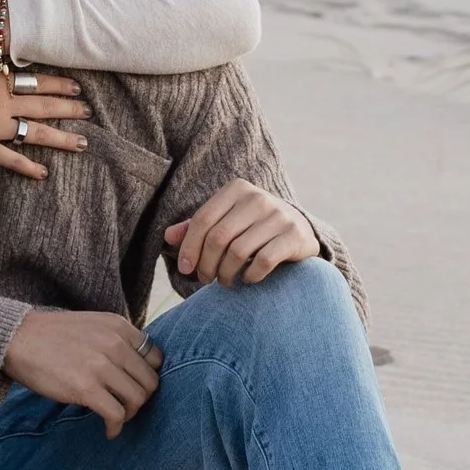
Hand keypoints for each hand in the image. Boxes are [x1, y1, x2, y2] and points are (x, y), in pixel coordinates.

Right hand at [0, 63, 88, 176]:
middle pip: (43, 107)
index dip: (59, 86)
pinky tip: (44, 173)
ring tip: (81, 143)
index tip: (77, 88)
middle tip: (88, 112)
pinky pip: (11, 159)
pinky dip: (28, 167)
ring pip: (35, 133)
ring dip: (60, 139)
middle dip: (68, 109)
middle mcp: (2, 104)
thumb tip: (5, 60)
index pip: (37, 83)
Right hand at [3, 308, 160, 436]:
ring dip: (129, 414)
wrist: (16, 338)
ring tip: (116, 417)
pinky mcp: (86, 387)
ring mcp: (101, 365)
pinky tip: (108, 430)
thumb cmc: (51, 336)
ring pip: (137, 399)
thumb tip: (134, 368)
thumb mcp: (92, 326)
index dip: (148, 376)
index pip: (155, 357)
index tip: (135, 387)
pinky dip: (115, 427)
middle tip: (126, 407)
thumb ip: (115, 341)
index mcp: (118, 326)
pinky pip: (116, 414)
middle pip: (150, 382)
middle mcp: (114, 343)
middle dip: (141, 399)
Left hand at [164, 181, 321, 288]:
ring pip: (238, 252)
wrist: (300, 230)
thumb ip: (197, 227)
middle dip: (206, 264)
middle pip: (218, 237)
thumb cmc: (252, 227)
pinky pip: (263, 261)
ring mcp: (279, 215)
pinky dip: (250, 276)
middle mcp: (258, 198)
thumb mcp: (226, 221)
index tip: (185, 269)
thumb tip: (168, 236)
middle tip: (205, 279)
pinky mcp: (294, 235)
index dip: (189, 248)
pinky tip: (248, 279)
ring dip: (226, 274)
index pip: (203, 220)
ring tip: (224, 281)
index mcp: (237, 189)